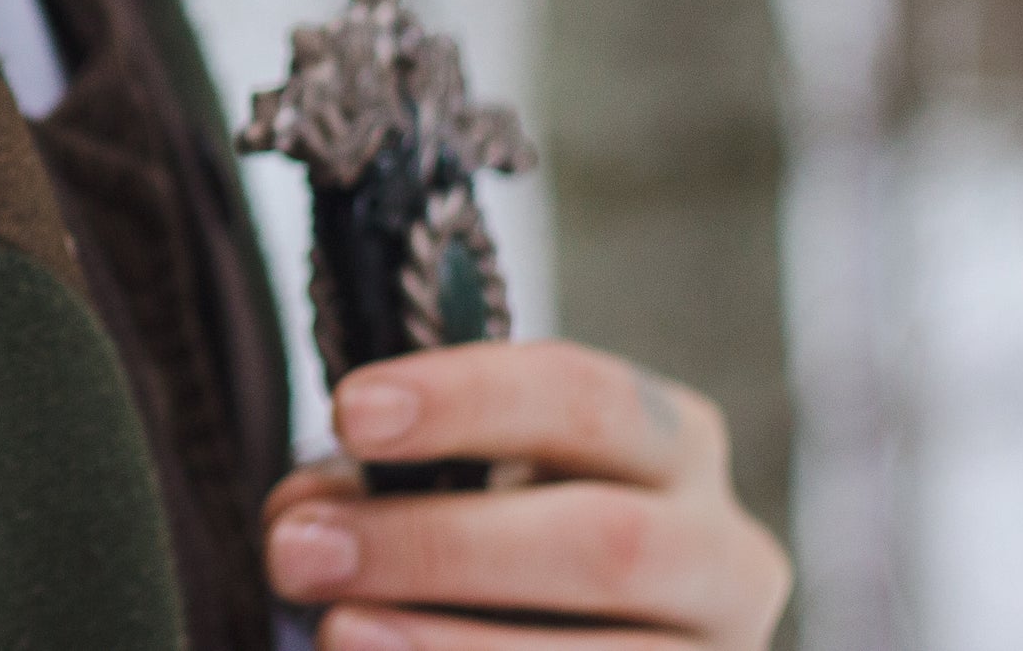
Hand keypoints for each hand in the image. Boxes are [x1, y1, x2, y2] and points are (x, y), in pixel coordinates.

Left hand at [260, 340, 790, 650]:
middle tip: (300, 550)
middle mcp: (723, 551)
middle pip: (604, 541)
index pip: (583, 396)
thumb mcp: (472, 485)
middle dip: (436, 545)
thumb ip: (387, 483)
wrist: (595, 630)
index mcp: (671, 443)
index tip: (350, 411)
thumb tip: (303, 518)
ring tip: (335, 632)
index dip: (466, 401)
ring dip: (447, 645)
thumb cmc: (514, 535)